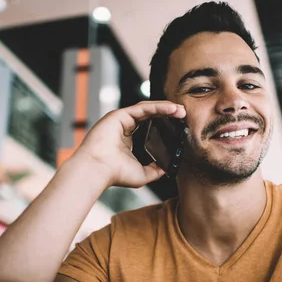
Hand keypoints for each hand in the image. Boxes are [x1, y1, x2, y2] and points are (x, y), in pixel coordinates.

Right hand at [71, 101, 186, 187]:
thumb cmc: (115, 174)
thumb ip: (154, 170)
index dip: (164, 123)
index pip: (149, 125)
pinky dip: (157, 107)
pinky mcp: (119, 115)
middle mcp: (124, 127)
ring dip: (165, 107)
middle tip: (183, 113)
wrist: (98, 170)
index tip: (179, 125)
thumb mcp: (142, 175)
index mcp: (128, 139)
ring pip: (147, 108)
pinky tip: (170, 109)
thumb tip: (166, 169)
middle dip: (168, 113)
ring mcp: (121, 119)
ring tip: (180, 110)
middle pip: (150, 114)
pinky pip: (142, 108)